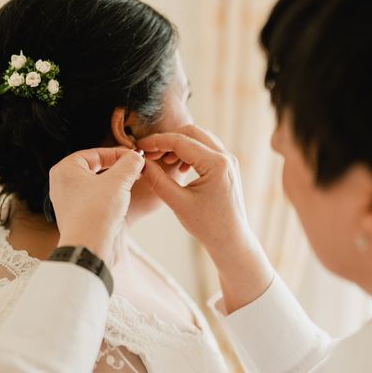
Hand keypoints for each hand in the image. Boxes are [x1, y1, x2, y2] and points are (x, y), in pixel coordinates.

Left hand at [49, 147, 144, 266]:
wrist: (89, 248)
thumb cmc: (96, 212)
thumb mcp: (118, 181)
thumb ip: (129, 164)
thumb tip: (136, 157)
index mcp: (65, 170)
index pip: (94, 153)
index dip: (117, 153)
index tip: (134, 157)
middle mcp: (63, 184)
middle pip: (95, 167)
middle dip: (118, 168)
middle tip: (135, 168)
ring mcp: (69, 202)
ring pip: (97, 184)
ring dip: (116, 182)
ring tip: (132, 182)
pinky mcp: (78, 216)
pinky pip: (96, 199)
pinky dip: (111, 197)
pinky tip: (124, 199)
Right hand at [137, 125, 272, 311]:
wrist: (231, 241)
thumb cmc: (207, 225)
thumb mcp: (177, 202)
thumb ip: (157, 179)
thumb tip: (141, 163)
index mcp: (216, 164)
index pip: (180, 141)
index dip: (157, 142)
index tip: (140, 147)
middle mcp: (226, 157)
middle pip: (191, 132)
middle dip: (168, 139)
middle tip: (150, 152)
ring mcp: (229, 160)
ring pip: (199, 138)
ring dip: (179, 144)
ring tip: (162, 160)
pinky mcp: (227, 166)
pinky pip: (205, 148)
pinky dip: (189, 151)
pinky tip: (178, 167)